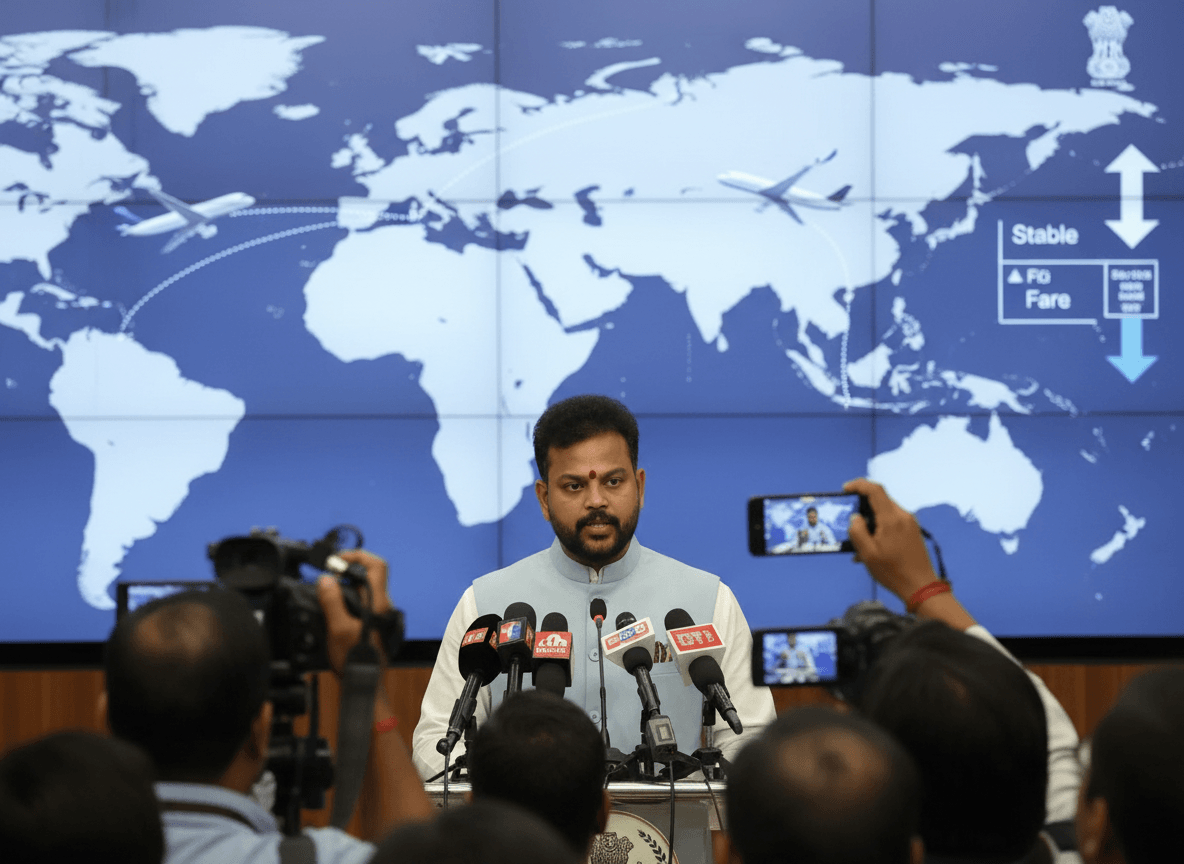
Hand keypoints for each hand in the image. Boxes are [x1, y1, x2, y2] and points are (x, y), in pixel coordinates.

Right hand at [316, 548, 393, 675]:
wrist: (363, 683)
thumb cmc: (356, 661)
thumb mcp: (338, 629)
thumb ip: (331, 602)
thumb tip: (325, 580)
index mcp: (379, 602)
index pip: (377, 565)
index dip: (357, 556)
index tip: (336, 561)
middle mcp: (381, 606)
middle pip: (367, 575)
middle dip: (345, 571)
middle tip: (326, 577)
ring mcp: (377, 614)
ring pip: (361, 589)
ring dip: (343, 586)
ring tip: (324, 591)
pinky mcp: (370, 623)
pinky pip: (358, 602)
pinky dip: (343, 599)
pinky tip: (330, 608)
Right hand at [843, 477, 937, 602]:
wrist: (921, 586)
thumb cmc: (893, 571)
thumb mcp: (867, 554)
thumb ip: (857, 531)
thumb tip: (855, 517)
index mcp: (891, 519)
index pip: (875, 490)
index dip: (858, 485)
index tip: (845, 489)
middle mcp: (903, 516)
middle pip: (880, 499)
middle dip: (863, 504)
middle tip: (848, 516)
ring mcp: (910, 523)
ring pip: (886, 511)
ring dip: (871, 517)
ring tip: (860, 537)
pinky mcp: (913, 531)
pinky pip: (893, 521)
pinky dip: (880, 526)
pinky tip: (873, 544)